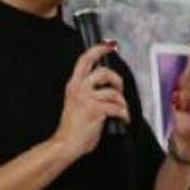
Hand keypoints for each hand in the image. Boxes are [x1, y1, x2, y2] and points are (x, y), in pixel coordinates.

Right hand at [52, 43, 129, 157]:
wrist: (65, 144)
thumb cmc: (72, 128)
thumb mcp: (76, 103)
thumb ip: (88, 92)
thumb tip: (108, 89)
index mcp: (73, 85)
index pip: (85, 60)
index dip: (98, 50)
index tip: (108, 45)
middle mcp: (79, 88)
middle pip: (103, 72)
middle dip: (117, 80)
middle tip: (119, 89)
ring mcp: (87, 99)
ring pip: (113, 93)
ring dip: (121, 103)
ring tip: (121, 111)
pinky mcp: (95, 110)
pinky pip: (117, 108)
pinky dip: (124, 115)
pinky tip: (123, 119)